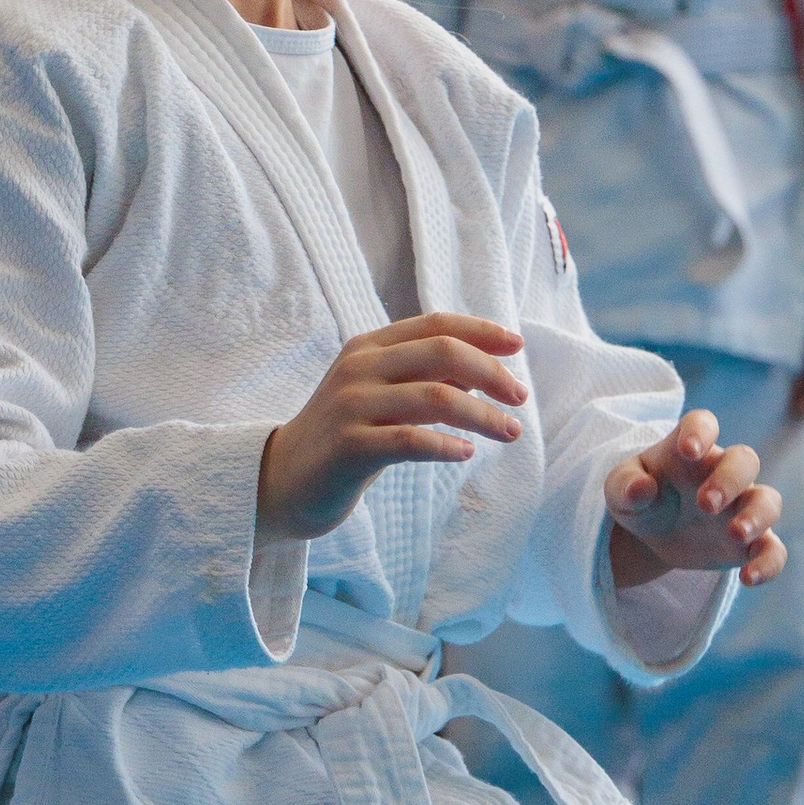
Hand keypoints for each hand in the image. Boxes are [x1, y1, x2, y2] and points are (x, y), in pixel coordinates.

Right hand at [258, 313, 528, 542]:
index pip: (436, 324)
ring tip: (510, 432)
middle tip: (520, 398)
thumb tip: (483, 375)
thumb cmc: (345, 437)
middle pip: (443, 353)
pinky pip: (411, 440)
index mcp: (369, 347)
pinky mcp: (350, 446)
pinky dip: (447, 444)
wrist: (283, 480)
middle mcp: (360, 367)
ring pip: (437, 397)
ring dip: (483, 415)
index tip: (518, 347)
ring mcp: (352, 404)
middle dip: (492, 373)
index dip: (481, 332)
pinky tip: (467, 453)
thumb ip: (424, 379)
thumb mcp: (383, 397)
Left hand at [603, 409, 784, 587]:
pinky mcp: (752, 541)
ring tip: (735, 534)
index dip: (700, 432)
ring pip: (768, 501)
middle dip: (729, 480)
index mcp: (690, 450)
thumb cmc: (641, 498)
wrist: (655, 534)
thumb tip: (640, 489)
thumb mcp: (620, 491)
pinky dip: (767, 563)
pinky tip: (747, 579)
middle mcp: (723, 472)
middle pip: (745, 460)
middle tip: (705, 504)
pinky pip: (773, 549)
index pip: (703, 424)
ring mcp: (742, 506)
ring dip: (757, 516)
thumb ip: (625, 485)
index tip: (688, 450)